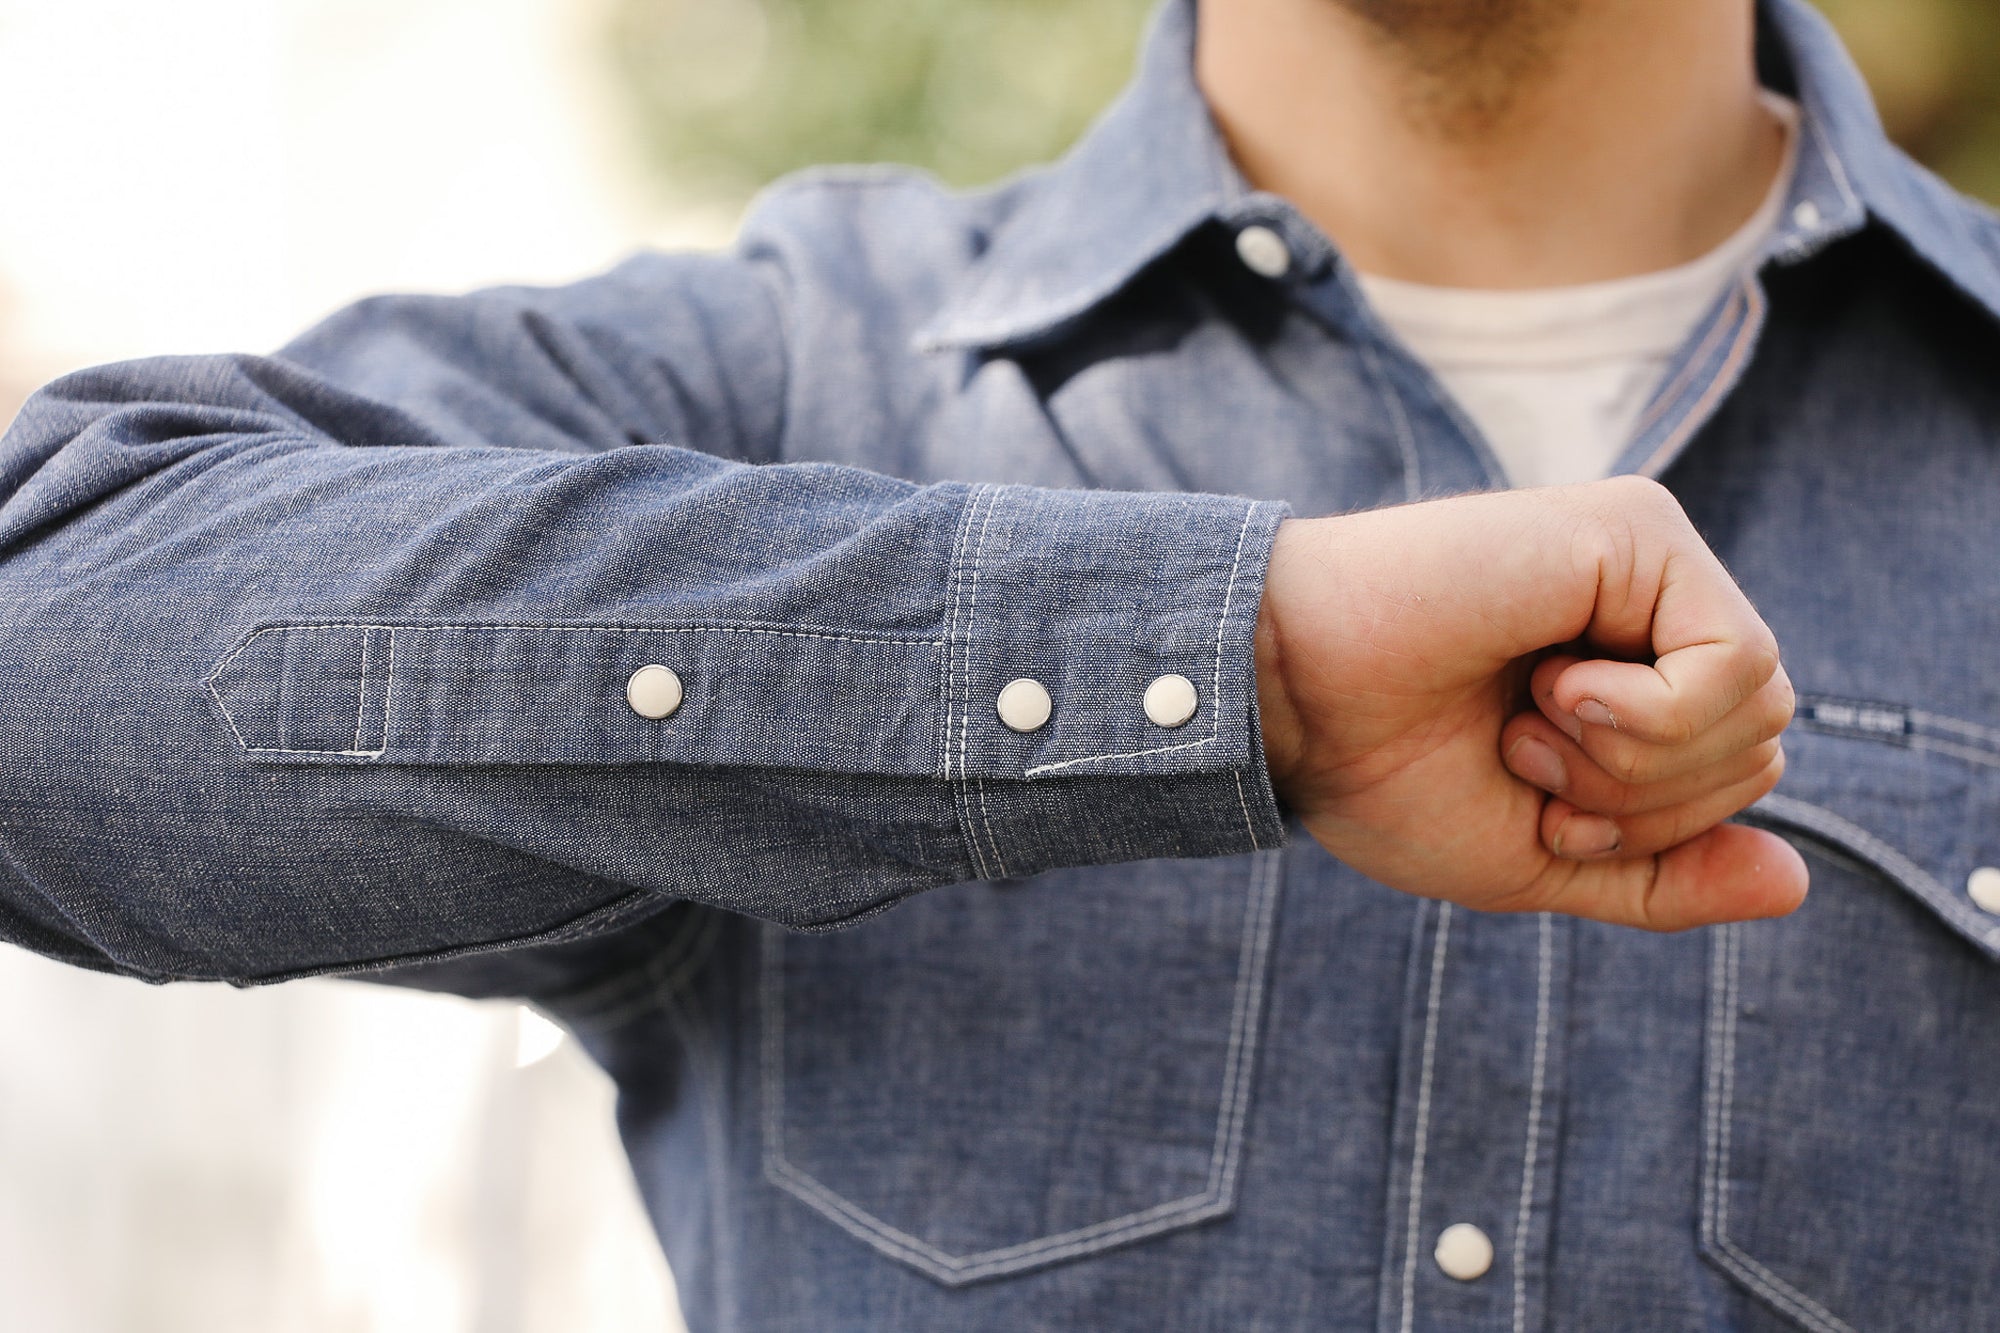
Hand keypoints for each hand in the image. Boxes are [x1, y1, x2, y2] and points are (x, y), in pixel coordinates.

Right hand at [1254, 476, 1806, 929]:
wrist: (1291, 700)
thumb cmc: (1383, 772)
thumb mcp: (1543, 858)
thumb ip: (1664, 875)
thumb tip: (1799, 883)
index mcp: (1630, 673)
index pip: (1740, 772)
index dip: (1647, 826)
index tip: (1531, 797)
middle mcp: (1651, 605)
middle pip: (1761, 744)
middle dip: (1643, 801)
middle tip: (1521, 754)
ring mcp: (1649, 557)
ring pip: (1760, 707)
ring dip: (1630, 761)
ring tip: (1526, 715)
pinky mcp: (1638, 527)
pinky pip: (1736, 663)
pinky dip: (1643, 716)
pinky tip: (1549, 680)